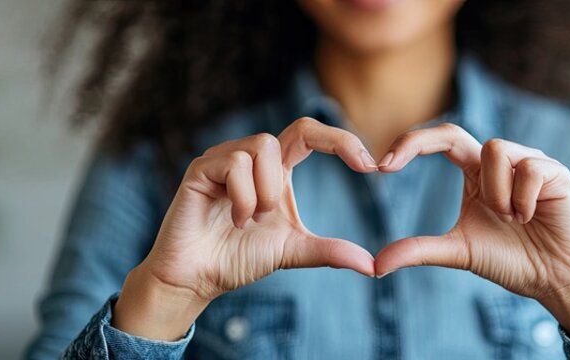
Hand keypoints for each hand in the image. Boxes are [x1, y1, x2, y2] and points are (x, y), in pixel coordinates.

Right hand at [114, 117, 377, 339]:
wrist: (198, 278)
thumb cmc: (239, 258)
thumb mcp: (294, 251)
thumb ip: (330, 251)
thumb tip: (371, 265)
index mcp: (276, 169)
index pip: (311, 134)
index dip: (342, 140)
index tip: (370, 167)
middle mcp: (251, 157)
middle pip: (291, 132)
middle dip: (291, 176)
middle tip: (273, 214)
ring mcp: (224, 159)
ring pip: (262, 148)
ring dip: (263, 192)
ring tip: (248, 220)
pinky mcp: (201, 168)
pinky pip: (234, 164)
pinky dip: (242, 197)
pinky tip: (233, 220)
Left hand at [373, 123, 569, 340]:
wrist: (556, 279)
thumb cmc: (511, 261)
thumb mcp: (458, 252)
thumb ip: (419, 250)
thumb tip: (375, 265)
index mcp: (476, 174)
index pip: (441, 142)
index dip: (411, 144)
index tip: (381, 167)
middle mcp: (502, 162)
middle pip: (455, 133)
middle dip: (420, 144)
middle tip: (390, 166)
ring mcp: (530, 163)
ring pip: (495, 150)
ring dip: (495, 192)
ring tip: (511, 220)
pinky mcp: (557, 173)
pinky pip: (529, 169)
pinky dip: (523, 199)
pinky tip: (531, 219)